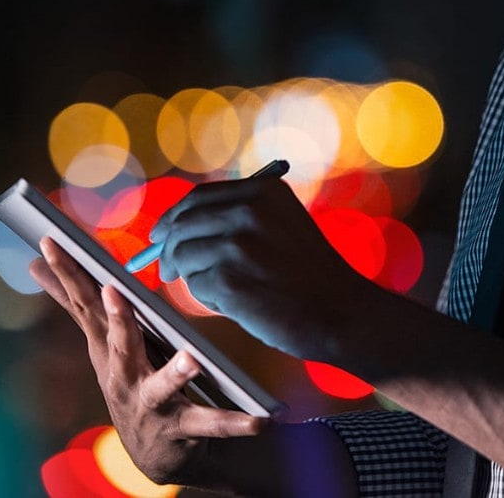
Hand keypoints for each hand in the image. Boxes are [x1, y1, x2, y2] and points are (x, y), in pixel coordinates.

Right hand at [30, 237, 268, 486]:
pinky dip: (233, 423)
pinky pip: (209, 424)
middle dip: (116, 319)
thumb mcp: (100, 343)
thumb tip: (35, 264)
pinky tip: (258, 421)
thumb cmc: (128, 382)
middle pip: (117, 343)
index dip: (67, 274)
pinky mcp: (179, 428)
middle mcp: (122, 376)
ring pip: (160, 386)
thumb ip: (75, 303)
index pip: (84, 305)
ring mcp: (149, 404)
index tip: (52, 243)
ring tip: (192, 358)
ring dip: (175, 372)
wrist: (152, 452)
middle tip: (114, 291)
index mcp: (106, 349)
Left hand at [151, 174, 377, 362]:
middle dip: (170, 249)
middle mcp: (249, 210)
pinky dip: (207, 297)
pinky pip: (195, 285)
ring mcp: (237, 244)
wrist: (341, 311)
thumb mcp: (283, 224)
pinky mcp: (228, 278)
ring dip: (192, 276)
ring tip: (222, 290)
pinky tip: (233, 302)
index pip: (198, 197)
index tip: (162, 234)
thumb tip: (182, 225)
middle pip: (182, 224)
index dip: (174, 217)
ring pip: (183, 255)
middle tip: (168, 270)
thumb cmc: (310, 275)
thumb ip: (242, 216)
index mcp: (263, 192)